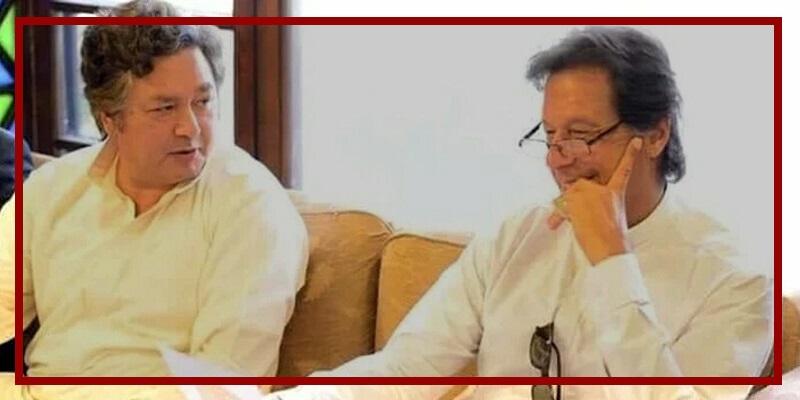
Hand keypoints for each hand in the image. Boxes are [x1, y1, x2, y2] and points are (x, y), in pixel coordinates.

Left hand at [547, 137, 642, 264]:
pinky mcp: (577, 198)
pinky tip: (555, 224)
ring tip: (575, 225)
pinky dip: (557, 215)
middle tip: (578, 218)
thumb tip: (575, 206)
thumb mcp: (610, 218)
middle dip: (573, 199)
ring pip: (568, 193)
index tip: (636, 140)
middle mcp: (604, 190)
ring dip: (565, 208)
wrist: (610, 250)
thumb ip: (597, 206)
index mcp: (616, 193)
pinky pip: (561, 203)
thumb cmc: (611, 240)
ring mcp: (590, 192)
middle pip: (580, 184)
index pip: (625, 169)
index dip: (631, 154)